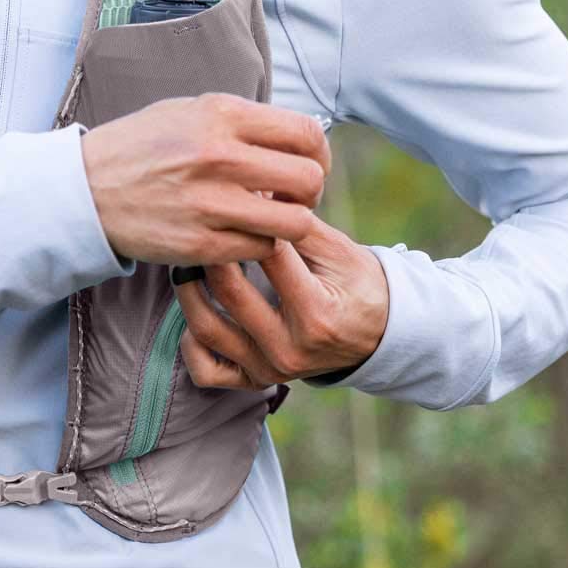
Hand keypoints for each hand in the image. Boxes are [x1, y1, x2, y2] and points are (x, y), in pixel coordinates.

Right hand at [81, 94, 330, 265]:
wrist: (85, 189)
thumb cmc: (142, 147)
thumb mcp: (189, 111)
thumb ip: (243, 122)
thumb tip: (296, 138)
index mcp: (221, 115)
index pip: (305, 134)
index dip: (320, 154)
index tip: (310, 165)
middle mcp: (219, 156)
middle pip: (309, 180)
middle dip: (311, 192)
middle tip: (293, 197)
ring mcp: (210, 204)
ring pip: (294, 223)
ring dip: (290, 223)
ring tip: (272, 218)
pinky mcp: (200, 244)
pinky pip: (261, 249)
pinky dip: (260, 245)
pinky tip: (243, 234)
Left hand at [174, 214, 388, 388]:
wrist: (379, 335)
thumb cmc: (360, 285)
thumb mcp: (340, 250)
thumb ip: (298, 223)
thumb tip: (257, 187)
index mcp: (315, 316)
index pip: (268, 258)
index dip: (249, 220)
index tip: (232, 197)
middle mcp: (289, 350)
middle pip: (229, 293)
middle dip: (210, 249)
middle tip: (198, 221)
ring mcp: (269, 370)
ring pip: (206, 330)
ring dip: (189, 289)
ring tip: (187, 260)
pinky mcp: (257, 380)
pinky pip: (207, 370)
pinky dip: (192, 343)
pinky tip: (197, 314)